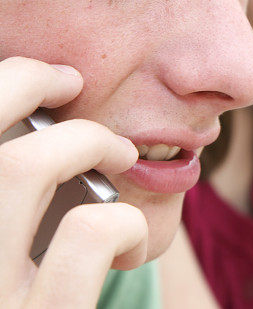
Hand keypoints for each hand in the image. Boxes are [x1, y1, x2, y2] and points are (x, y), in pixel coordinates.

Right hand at [0, 57, 146, 308]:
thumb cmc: (25, 294)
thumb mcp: (6, 254)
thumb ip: (14, 202)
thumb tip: (34, 123)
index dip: (2, 83)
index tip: (45, 76)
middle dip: (28, 83)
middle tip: (74, 85)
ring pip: (27, 164)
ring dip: (89, 141)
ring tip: (119, 155)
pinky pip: (91, 231)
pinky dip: (125, 221)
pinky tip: (128, 244)